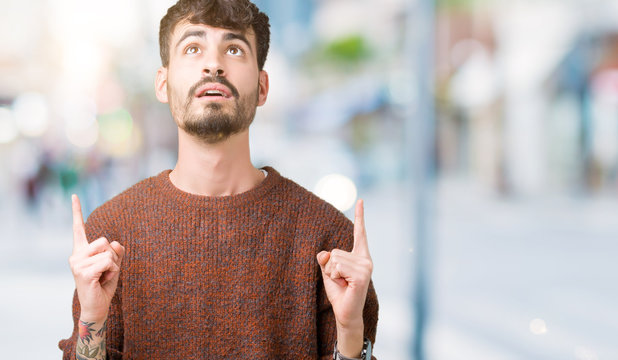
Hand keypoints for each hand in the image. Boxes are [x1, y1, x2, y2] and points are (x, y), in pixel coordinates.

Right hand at [68, 194, 124, 321]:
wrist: (97, 306)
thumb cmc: (104, 285)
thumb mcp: (114, 264)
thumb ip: (116, 251)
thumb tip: (116, 243)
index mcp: (81, 251)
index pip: (78, 228)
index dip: (77, 211)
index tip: (74, 195)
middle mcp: (76, 255)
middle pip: (104, 240)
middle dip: (112, 256)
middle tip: (105, 271)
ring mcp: (77, 264)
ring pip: (108, 252)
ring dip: (113, 265)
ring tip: (104, 276)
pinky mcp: (83, 272)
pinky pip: (108, 263)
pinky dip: (112, 272)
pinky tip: (103, 281)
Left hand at [317, 199, 372, 355]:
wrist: (345, 313)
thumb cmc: (339, 293)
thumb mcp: (328, 272)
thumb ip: (325, 259)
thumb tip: (323, 253)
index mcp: (360, 256)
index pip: (360, 233)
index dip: (360, 216)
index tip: (360, 200)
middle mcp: (366, 259)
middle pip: (335, 251)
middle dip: (330, 267)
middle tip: (340, 281)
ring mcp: (366, 267)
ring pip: (334, 259)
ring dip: (332, 273)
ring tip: (342, 284)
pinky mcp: (362, 276)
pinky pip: (337, 267)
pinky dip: (335, 277)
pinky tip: (345, 286)